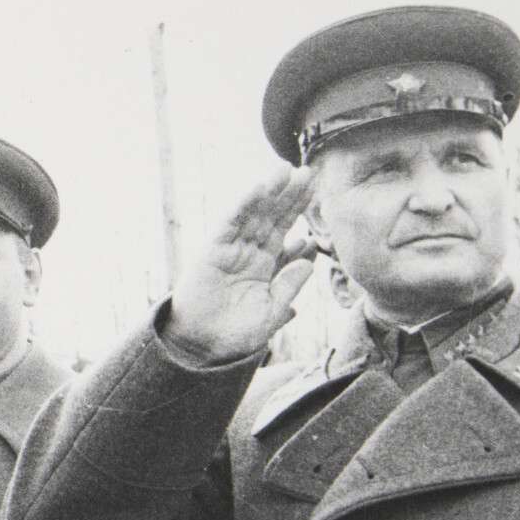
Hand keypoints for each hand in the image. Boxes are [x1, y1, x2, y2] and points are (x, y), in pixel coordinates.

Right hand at [164, 165, 317, 362]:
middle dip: (289, 195)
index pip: (285, 232)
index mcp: (264, 266)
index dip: (299, 212)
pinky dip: (243, 205)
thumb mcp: (271, 312)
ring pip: (253, 215)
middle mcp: (248, 253)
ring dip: (269, 192)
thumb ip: (288, 286)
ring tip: (286, 169)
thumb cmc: (235, 335)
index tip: (317, 192)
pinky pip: (230, 223)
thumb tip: (308, 261)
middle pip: (272, 217)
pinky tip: (258, 188)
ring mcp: (230, 250)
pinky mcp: (212, 251)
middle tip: (307, 171)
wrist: (202, 349)